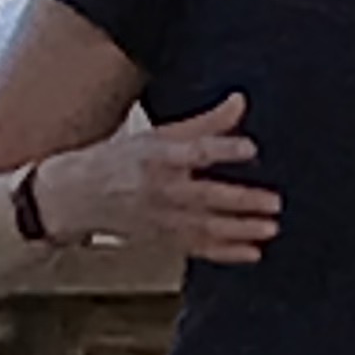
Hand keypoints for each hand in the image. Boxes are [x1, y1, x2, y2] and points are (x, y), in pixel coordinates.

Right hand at [39, 93, 281, 263]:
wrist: (80, 196)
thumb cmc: (125, 159)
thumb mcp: (158, 134)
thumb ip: (205, 122)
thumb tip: (241, 101)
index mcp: (157, 156)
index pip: (194, 152)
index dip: (223, 149)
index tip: (252, 149)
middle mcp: (159, 190)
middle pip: (205, 196)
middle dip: (241, 201)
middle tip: (274, 201)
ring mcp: (161, 219)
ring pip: (205, 227)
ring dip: (239, 230)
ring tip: (270, 228)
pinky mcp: (163, 240)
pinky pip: (198, 249)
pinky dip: (226, 253)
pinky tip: (253, 252)